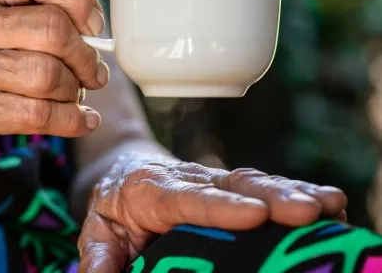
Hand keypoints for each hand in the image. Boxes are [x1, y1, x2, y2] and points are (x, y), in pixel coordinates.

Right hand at [0, 0, 108, 175]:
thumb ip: (20, 2)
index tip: (93, 25)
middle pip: (52, 27)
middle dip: (86, 55)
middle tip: (93, 72)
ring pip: (47, 74)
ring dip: (76, 90)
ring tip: (78, 96)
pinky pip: (36, 114)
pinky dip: (71, 120)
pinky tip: (82, 121)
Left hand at [78, 156, 346, 271]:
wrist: (124, 168)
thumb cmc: (112, 204)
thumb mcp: (97, 231)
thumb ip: (100, 258)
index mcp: (151, 190)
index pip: (185, 198)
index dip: (219, 206)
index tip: (253, 214)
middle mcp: (187, 180)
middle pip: (230, 184)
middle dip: (270, 196)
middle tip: (306, 211)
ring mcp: (212, 180)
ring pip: (253, 180)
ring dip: (291, 191)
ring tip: (328, 204)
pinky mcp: (230, 186)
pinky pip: (264, 185)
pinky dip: (295, 191)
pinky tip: (328, 203)